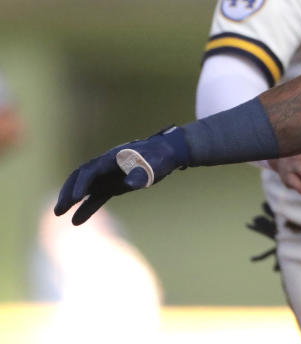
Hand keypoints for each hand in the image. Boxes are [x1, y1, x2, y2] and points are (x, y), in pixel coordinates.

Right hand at [54, 126, 190, 224]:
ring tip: (59, 214)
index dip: (83, 183)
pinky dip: (86, 207)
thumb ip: (142, 174)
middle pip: (81, 177)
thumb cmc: (160, 158)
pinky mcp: (113, 184)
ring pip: (85, 187)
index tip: (76, 198)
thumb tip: (131, 182)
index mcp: (113, 158)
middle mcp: (106, 165)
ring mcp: (108, 175)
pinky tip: (75, 221)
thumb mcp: (154, 165)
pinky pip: (96, 196)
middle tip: (58, 209)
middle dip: (68, 192)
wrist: (167, 154)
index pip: (91, 170)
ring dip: (71, 199)